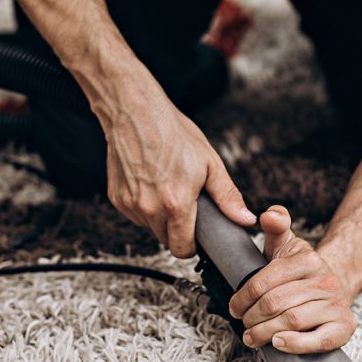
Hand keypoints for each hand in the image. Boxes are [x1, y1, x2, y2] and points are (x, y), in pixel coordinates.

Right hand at [102, 97, 254, 257]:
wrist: (136, 112)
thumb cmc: (172, 133)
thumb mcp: (209, 163)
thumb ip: (227, 196)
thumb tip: (245, 218)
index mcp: (175, 204)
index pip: (182, 249)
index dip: (192, 246)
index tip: (196, 236)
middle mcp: (150, 209)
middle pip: (166, 240)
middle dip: (177, 230)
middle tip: (185, 206)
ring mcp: (130, 204)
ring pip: (149, 227)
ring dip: (160, 218)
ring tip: (167, 188)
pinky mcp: (117, 198)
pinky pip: (134, 214)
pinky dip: (144, 206)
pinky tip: (150, 183)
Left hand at [228, 205, 356, 353]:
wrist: (333, 288)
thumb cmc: (300, 272)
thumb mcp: (286, 245)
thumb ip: (276, 227)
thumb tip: (269, 215)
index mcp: (308, 260)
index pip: (265, 281)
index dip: (243, 297)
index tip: (234, 308)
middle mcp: (326, 281)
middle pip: (275, 303)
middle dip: (252, 317)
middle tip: (243, 324)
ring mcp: (336, 305)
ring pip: (291, 321)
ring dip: (265, 332)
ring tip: (252, 336)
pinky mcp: (344, 327)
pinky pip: (318, 340)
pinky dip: (295, 344)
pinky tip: (278, 343)